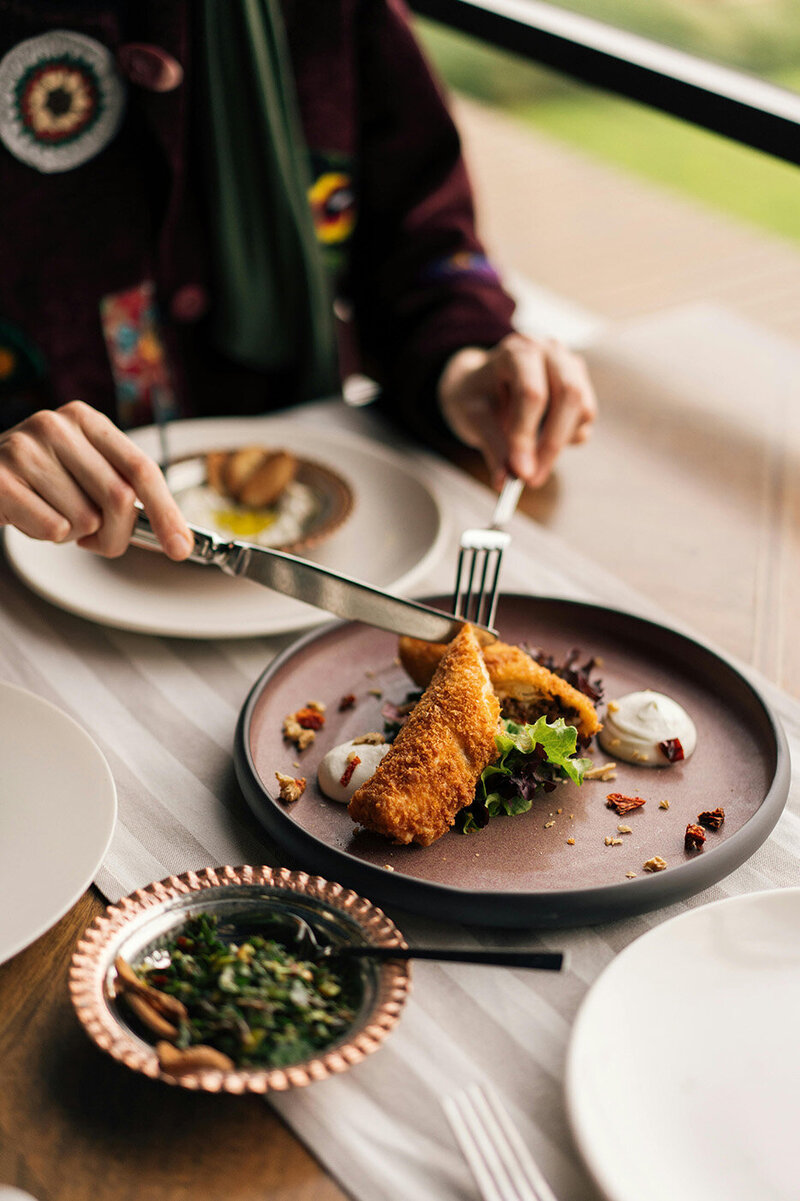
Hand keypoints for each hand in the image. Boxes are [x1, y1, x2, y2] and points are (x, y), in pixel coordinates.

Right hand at [0, 401, 192, 558]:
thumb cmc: (38, 480)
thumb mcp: (82, 471)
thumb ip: (122, 490)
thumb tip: (175, 537)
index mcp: (86, 420)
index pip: (142, 468)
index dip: (167, 511)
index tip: (181, 547)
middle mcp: (56, 426)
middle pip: (119, 497)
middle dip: (116, 534)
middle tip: (97, 542)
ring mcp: (25, 448)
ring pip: (84, 519)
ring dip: (74, 534)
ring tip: (50, 515)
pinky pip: (52, 528)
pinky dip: (46, 536)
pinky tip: (29, 518)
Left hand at [437, 333, 596, 489]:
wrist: (482, 380)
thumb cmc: (475, 394)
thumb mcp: (472, 417)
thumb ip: (492, 446)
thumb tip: (506, 481)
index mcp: (517, 351)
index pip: (531, 393)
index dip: (527, 435)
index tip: (519, 472)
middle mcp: (550, 352)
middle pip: (569, 395)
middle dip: (551, 443)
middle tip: (533, 479)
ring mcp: (570, 365)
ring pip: (583, 408)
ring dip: (560, 443)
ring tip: (531, 459)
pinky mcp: (581, 384)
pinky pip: (586, 417)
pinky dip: (569, 437)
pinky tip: (541, 440)